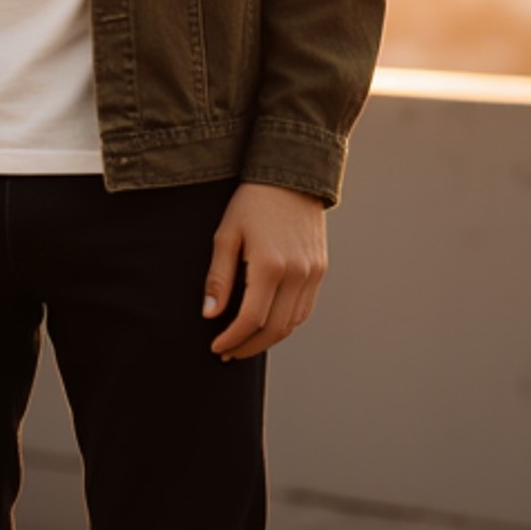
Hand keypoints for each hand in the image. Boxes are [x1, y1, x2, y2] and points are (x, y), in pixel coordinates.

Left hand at [203, 181, 327, 360]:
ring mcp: (313, 273)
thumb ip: (218, 277)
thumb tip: (210, 315)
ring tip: (244, 343)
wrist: (293, 176)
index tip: (215, 347)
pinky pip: (304, 309)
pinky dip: (286, 324)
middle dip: (248, 347)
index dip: (232, 339)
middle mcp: (296, 273)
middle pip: (274, 329)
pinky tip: (267, 325)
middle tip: (227, 353)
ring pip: (292, 323)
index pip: (251, 319)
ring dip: (268, 340)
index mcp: (269, 265)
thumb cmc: (252, 203)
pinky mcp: (320, 270)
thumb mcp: (226, 234)